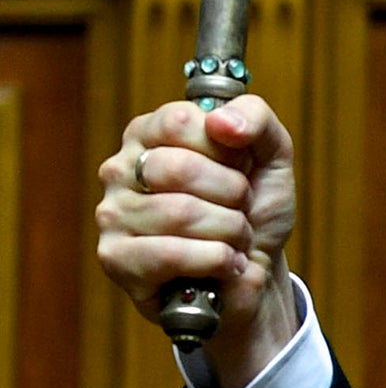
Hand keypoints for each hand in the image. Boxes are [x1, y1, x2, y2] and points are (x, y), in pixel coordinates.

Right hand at [96, 95, 298, 387]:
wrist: (257, 270)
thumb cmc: (255, 207)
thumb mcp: (271, 154)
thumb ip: (256, 118)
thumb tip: (220, 121)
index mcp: (150, 133)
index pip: (180, 121)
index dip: (227, 148)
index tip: (241, 165)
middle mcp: (120, 169)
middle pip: (180, 168)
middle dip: (233, 193)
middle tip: (241, 207)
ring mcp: (112, 215)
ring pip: (181, 213)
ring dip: (230, 230)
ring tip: (234, 237)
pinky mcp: (115, 259)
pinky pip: (171, 254)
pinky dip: (216, 260)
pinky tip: (223, 264)